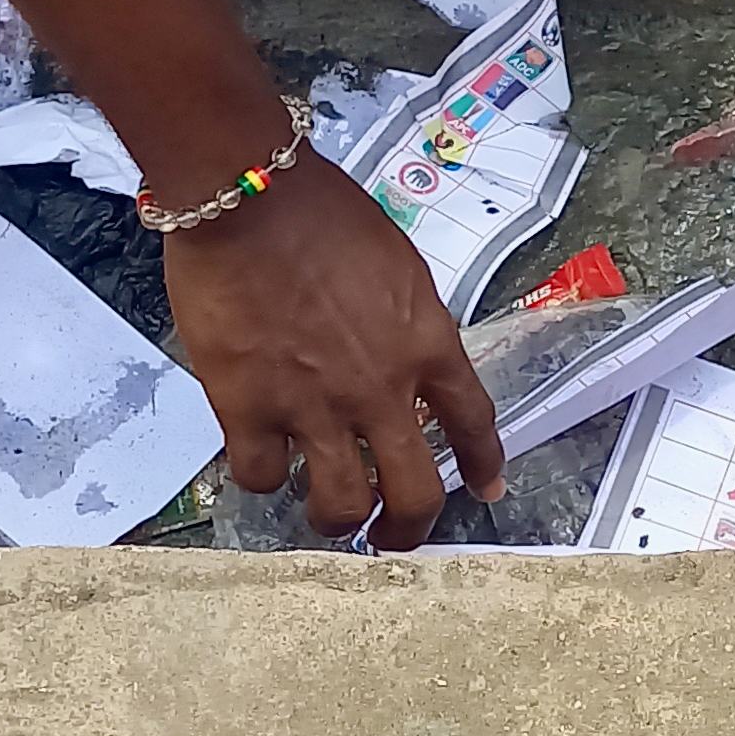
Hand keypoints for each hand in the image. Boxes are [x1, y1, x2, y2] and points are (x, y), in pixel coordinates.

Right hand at [162, 148, 505, 549]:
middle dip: (409, 530)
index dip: (484, 465)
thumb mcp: (396, 264)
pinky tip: (263, 462)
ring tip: (327, 513)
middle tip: (394, 538)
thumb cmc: (321, 211)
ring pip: (341, 506)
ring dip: (338, 520)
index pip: (474, 421)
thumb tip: (403, 359)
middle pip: (415, 493)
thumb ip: (406, 322)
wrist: (249, 197)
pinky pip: (262, 477)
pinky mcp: (248, 409)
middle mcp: (381, 388)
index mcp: (426, 342)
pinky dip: (264, 478)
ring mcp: (315, 406)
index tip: (487, 491)